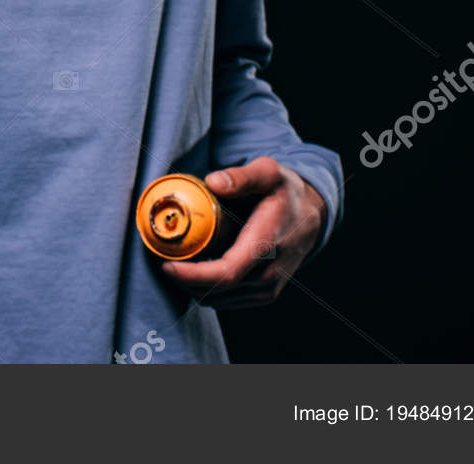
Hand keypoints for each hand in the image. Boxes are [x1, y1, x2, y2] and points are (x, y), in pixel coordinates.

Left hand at [161, 156, 326, 308]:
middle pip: (217, 291)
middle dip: (183, 280)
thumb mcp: (267, 173)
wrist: (312, 216)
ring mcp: (268, 288)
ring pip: (220, 300)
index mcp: (267, 244)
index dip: (192, 275)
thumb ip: (240, 177)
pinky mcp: (265, 294)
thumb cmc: (284, 191)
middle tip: (161, 258)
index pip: (225, 273)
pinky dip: (207, 291)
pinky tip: (196, 271)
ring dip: (193, 287)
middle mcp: (269, 273)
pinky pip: (228, 301)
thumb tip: (212, 181)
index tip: (166, 264)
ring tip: (175, 263)